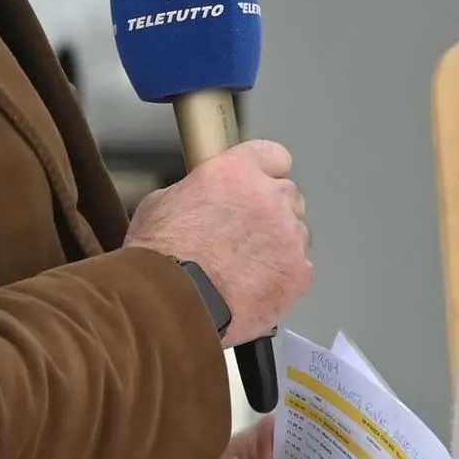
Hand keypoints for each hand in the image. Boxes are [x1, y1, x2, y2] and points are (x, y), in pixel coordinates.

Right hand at [129, 141, 310, 343]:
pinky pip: (300, 269)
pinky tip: (256, 289)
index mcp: (236, 172)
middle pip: (288, 195)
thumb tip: (201, 201)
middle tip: (246, 235)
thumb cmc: (158, 256)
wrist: (169, 303)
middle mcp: (270, 197)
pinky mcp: (297, 273)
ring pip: (297, 233)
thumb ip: (195, 193)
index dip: (266, 171)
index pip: (272, 155)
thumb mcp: (162, 204)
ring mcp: (289, 236)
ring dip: (279, 245)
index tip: (260, 183)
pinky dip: (283, 278)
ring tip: (247, 269)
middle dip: (272, 211)